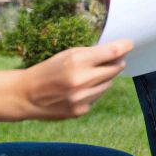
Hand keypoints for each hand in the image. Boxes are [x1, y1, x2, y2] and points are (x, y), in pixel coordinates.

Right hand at [15, 39, 131, 119]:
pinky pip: (97, 97)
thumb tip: (118, 51)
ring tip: (89, 75)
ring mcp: (82, 98)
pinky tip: (80, 89)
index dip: (125, 46)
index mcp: (77, 62)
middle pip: (115, 68)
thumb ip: (92, 53)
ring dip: (104, 78)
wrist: (26, 95)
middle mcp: (82, 81)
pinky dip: (94, 91)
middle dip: (116, 62)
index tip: (129, 44)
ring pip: (108, 84)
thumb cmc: (48, 70)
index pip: (113, 53)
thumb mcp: (67, 55)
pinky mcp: (80, 111)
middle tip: (112, 59)